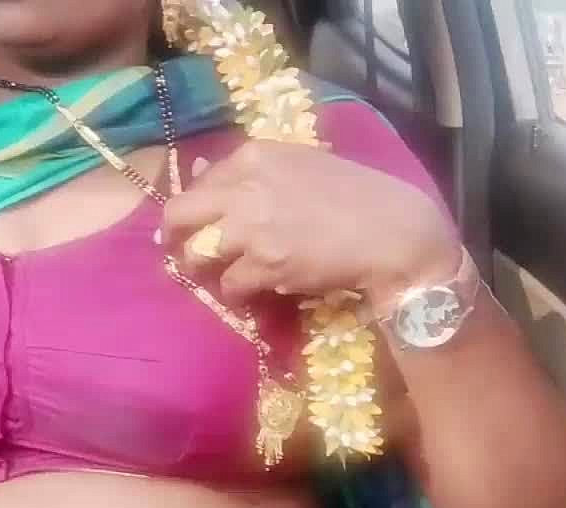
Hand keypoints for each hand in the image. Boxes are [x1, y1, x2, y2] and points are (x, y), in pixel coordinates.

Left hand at [160, 141, 457, 305]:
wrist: (391, 230)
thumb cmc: (354, 193)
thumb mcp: (300, 164)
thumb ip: (250, 170)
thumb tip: (200, 171)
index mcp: (254, 156)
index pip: (200, 181)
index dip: (194, 207)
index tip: (193, 223)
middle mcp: (244, 188)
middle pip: (180, 215)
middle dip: (174, 237)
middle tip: (181, 253)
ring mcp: (251, 229)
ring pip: (198, 255)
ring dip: (206, 268)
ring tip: (222, 274)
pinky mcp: (265, 265)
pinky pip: (230, 285)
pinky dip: (238, 292)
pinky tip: (255, 290)